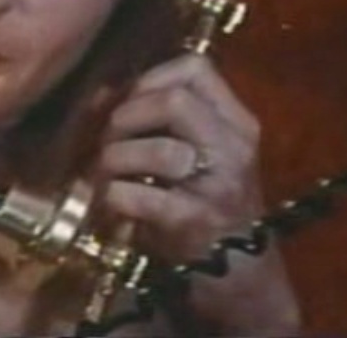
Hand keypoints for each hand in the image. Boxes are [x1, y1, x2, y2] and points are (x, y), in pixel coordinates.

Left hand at [96, 53, 299, 332]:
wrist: (244, 278)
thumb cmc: (212, 210)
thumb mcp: (198, 156)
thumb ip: (160, 120)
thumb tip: (102, 93)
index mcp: (237, 123)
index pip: (195, 68)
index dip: (149, 78)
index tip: (126, 101)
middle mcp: (235, 147)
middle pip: (174, 101)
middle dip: (127, 116)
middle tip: (109, 141)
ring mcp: (220, 186)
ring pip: (157, 149)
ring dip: (115, 159)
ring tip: (104, 174)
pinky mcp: (197, 223)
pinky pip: (141, 196)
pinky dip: (115, 196)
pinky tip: (112, 202)